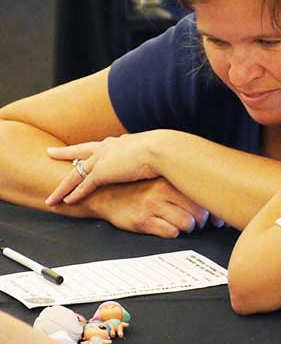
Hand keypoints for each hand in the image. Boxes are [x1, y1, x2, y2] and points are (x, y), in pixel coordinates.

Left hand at [45, 133, 216, 235]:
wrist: (162, 151)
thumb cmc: (167, 152)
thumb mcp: (158, 153)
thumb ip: (154, 159)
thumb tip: (163, 165)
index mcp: (122, 142)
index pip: (101, 145)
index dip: (91, 149)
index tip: (83, 149)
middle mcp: (109, 147)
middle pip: (81, 152)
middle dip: (65, 153)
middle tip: (51, 152)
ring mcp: (103, 159)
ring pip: (76, 173)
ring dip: (63, 186)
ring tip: (52, 196)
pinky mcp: (102, 173)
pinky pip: (83, 186)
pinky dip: (74, 194)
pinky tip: (66, 201)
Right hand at [92, 177, 214, 237]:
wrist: (105, 194)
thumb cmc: (137, 188)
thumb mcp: (160, 180)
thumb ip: (181, 186)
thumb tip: (210, 201)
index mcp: (169, 178)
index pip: (201, 195)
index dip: (213, 210)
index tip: (216, 218)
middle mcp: (162, 190)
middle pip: (199, 212)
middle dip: (202, 222)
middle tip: (198, 223)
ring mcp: (152, 205)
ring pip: (187, 223)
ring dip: (188, 228)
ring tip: (182, 225)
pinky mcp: (142, 221)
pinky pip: (170, 233)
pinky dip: (173, 232)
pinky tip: (168, 228)